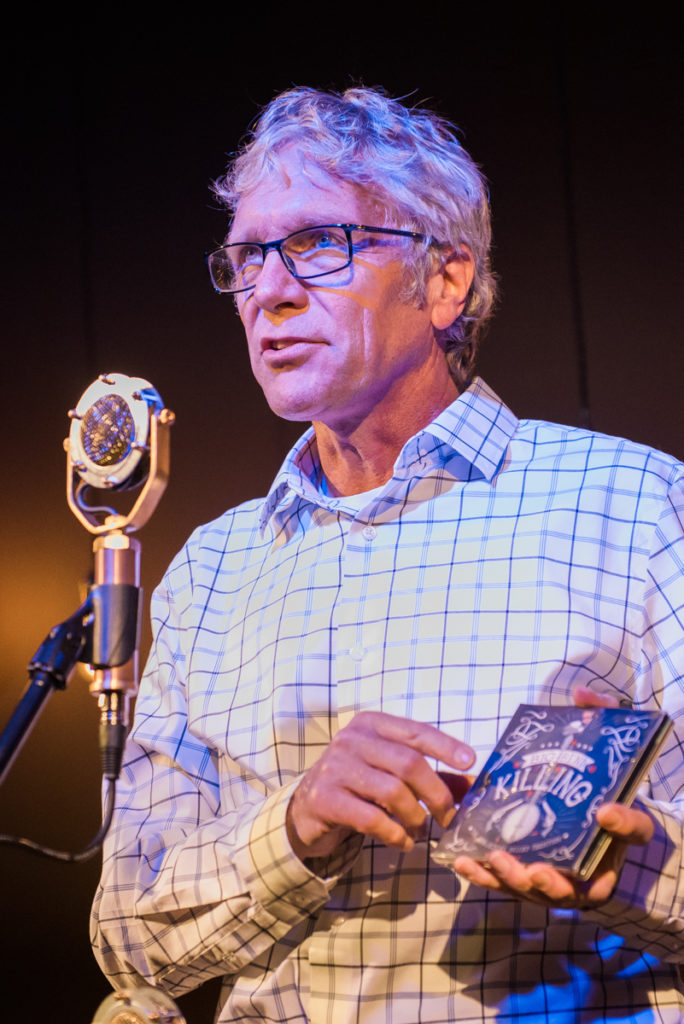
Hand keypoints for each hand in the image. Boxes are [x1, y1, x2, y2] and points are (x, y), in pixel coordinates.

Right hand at [287, 710, 474, 859]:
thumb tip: (472, 784)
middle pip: (409, 763)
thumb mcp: (390, 771)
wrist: (307, 807)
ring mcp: (335, 767)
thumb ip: (430, 775)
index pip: (415, 731)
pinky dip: (395, 835)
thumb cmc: (358, 784)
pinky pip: (372, 819)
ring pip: (393, 792)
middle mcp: (352, 739)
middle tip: (449, 818)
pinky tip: (403, 843)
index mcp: (371, 724)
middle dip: (437, 794)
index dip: (445, 746)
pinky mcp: (325, 799)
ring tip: (421, 832)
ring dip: (416, 818)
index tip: (470, 761)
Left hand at [452, 685, 655, 908]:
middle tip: (535, 869)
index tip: (606, 811)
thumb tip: (583, 694)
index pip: (634, 831)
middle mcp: (594, 865)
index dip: (624, 824)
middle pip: (579, 888)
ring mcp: (558, 878)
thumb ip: (599, 718)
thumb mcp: (601, 747)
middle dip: (553, 882)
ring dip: (512, 880)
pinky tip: (463, 860)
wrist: (575, 805)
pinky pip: (505, 882)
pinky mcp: (525, 877)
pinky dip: (484, 875)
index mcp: (623, 832)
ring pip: (536, 890)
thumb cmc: (591, 781)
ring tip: (491, 860)